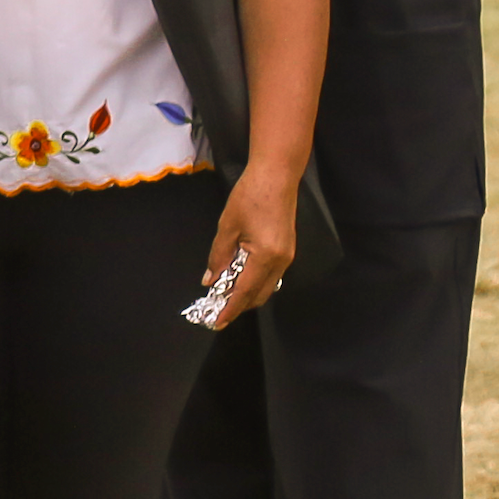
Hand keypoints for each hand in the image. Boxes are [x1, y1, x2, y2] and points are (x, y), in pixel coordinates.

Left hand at [201, 167, 298, 328]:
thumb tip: (211, 279)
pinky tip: (238, 278)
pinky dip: (255, 281)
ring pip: (266, 286)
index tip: (218, 322)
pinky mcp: (287, 249)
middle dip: (239, 305)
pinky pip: (271, 275)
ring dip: (247, 293)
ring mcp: (287, 256)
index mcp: (265, 257)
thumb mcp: (227, 226)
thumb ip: (219, 255)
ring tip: (225, 296)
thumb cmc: (249, 197)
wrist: (276, 176)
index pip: (245, 292)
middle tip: (217, 310)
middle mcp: (281, 262)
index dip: (231, 308)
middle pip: (259, 294)